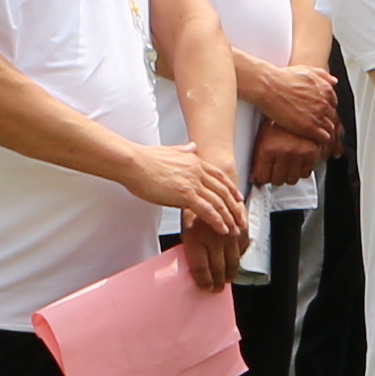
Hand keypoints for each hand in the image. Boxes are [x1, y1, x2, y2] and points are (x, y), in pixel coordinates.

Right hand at [144, 142, 248, 289]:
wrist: (134, 163)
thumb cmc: (145, 159)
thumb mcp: (170, 150)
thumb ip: (184, 150)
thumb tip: (192, 146)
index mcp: (194, 161)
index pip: (219, 177)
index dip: (230, 189)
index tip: (237, 198)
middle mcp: (197, 171)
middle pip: (223, 191)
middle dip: (234, 207)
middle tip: (241, 218)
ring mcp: (193, 183)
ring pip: (218, 202)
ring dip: (229, 217)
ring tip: (234, 228)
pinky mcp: (185, 194)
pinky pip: (207, 210)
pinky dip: (217, 221)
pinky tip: (222, 229)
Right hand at [249, 60, 342, 144]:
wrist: (269, 87)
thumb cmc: (283, 78)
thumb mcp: (306, 70)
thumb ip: (322, 76)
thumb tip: (334, 81)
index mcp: (326, 90)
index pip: (333, 104)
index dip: (324, 109)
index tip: (316, 112)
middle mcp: (325, 103)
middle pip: (331, 116)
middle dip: (323, 119)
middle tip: (312, 122)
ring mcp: (318, 115)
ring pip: (329, 128)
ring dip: (322, 130)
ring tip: (312, 132)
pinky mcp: (309, 128)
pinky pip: (324, 138)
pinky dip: (320, 139)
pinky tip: (312, 138)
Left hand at [253, 119, 327, 188]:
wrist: (294, 106)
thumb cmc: (276, 122)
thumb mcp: (261, 138)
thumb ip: (257, 160)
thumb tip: (254, 179)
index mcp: (267, 148)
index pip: (263, 178)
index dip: (263, 177)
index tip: (265, 174)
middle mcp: (283, 152)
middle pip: (277, 181)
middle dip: (276, 176)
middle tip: (276, 168)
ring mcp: (298, 153)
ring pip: (292, 180)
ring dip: (289, 175)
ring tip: (287, 165)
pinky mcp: (312, 152)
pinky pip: (306, 173)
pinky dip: (302, 170)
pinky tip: (297, 161)